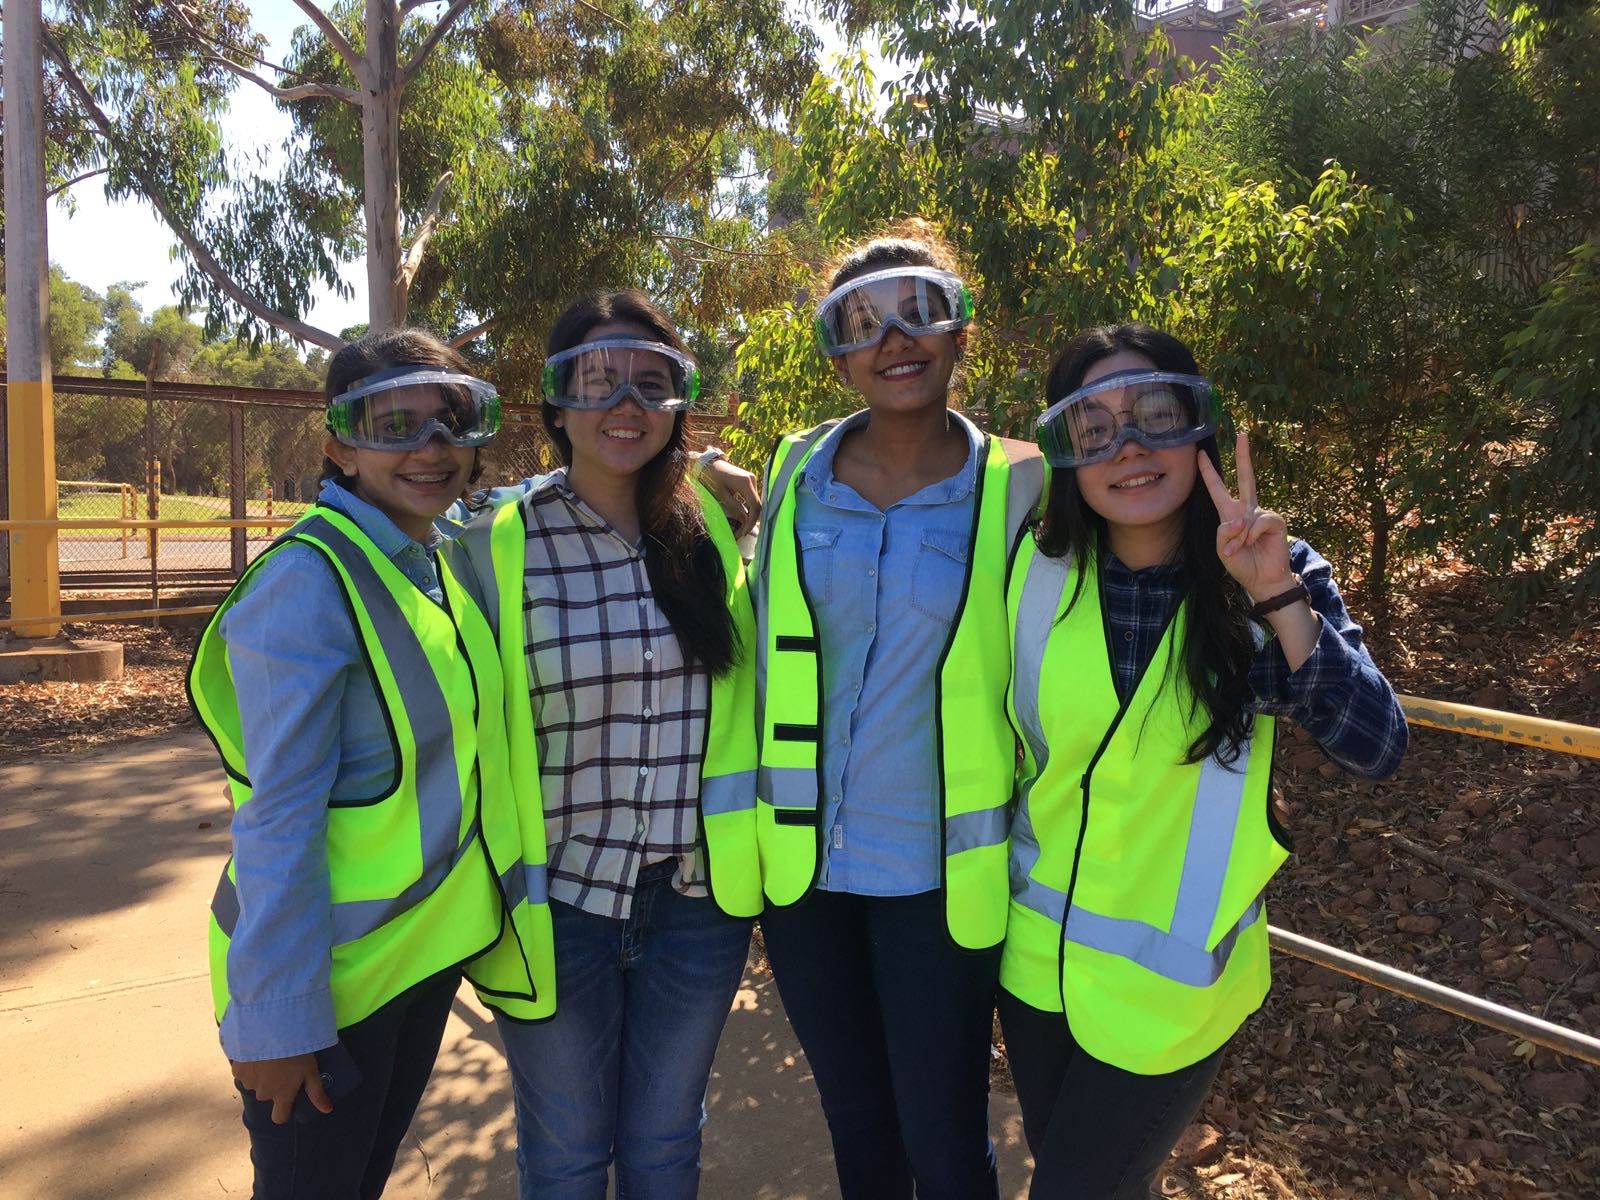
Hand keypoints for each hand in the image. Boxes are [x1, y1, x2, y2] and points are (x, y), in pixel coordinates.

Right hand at [231, 1052, 329, 1124]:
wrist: (272, 1030)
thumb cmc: (297, 1052)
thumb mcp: (311, 1070)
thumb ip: (317, 1093)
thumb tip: (327, 1110)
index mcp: (282, 1096)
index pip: (279, 1117)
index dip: (284, 1110)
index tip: (289, 1098)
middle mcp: (263, 1094)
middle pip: (268, 1095)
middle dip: (274, 1084)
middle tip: (283, 1065)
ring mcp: (248, 1082)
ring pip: (255, 1082)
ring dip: (261, 1073)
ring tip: (270, 1056)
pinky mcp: (237, 1069)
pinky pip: (243, 1071)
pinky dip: (249, 1064)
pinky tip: (256, 1051)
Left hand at [702, 454, 761, 537]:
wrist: (708, 464)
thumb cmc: (711, 478)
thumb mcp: (720, 495)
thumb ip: (734, 507)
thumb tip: (745, 520)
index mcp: (745, 482)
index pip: (755, 506)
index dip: (751, 521)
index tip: (743, 532)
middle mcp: (752, 480)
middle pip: (757, 505)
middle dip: (751, 521)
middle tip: (741, 533)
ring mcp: (752, 480)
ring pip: (756, 503)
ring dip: (750, 516)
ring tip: (741, 528)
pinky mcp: (749, 482)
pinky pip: (752, 498)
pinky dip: (748, 509)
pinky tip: (742, 519)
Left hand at [1196, 431, 1294, 600]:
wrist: (1261, 580)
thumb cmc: (1241, 564)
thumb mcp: (1222, 549)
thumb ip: (1224, 532)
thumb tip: (1239, 519)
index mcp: (1230, 513)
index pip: (1217, 488)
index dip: (1208, 472)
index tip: (1200, 454)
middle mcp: (1247, 509)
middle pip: (1245, 477)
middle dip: (1243, 455)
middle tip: (1241, 433)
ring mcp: (1262, 513)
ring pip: (1244, 516)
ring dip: (1238, 537)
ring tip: (1239, 549)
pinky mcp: (1275, 520)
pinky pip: (1258, 522)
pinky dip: (1251, 535)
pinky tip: (1253, 544)